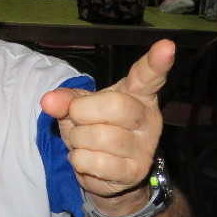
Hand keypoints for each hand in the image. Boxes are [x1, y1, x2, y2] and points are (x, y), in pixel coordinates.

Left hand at [40, 39, 174, 200]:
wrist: (104, 170)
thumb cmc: (94, 127)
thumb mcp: (78, 107)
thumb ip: (66, 99)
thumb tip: (49, 101)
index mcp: (137, 94)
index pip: (148, 75)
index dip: (156, 62)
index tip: (167, 46)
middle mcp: (148, 117)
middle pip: (114, 105)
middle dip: (82, 112)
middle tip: (78, 119)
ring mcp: (145, 146)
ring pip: (100, 136)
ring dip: (78, 140)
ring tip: (84, 142)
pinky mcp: (135, 171)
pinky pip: (95, 161)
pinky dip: (79, 159)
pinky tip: (87, 159)